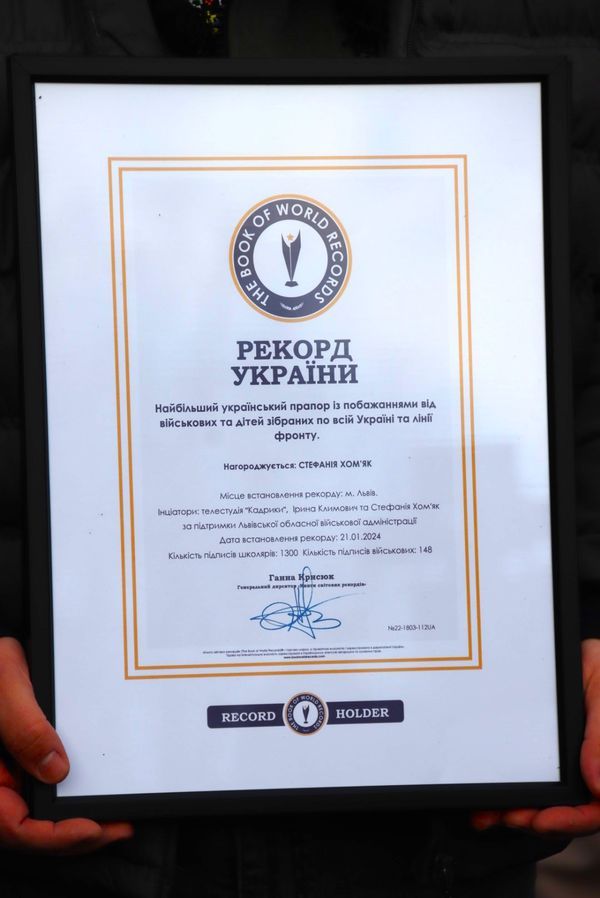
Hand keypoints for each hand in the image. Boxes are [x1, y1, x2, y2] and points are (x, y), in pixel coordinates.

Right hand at [0, 637, 133, 852]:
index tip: (91, 828)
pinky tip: (97, 792)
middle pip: (29, 828)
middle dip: (76, 836)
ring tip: (116, 818)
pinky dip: (71, 796)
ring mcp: (7, 773)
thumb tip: (56, 769)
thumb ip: (24, 726)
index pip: (10, 824)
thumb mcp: (5, 685)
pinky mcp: (21, 761)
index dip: (52, 836)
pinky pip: (44, 788)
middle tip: (120, 826)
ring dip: (76, 822)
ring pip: (37, 814)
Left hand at [472, 638, 599, 836]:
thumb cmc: (597, 669)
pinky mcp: (544, 757)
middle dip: (536, 820)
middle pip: (568, 812)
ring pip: (546, 802)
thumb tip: (598, 786)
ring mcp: (566, 767)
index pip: (597, 807)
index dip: (571, 820)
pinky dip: (510, 793)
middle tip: (506, 816)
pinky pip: (530, 779)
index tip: (542, 821)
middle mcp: (589, 771)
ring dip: (518, 813)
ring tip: (487, 814)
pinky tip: (487, 800)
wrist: (570, 646)